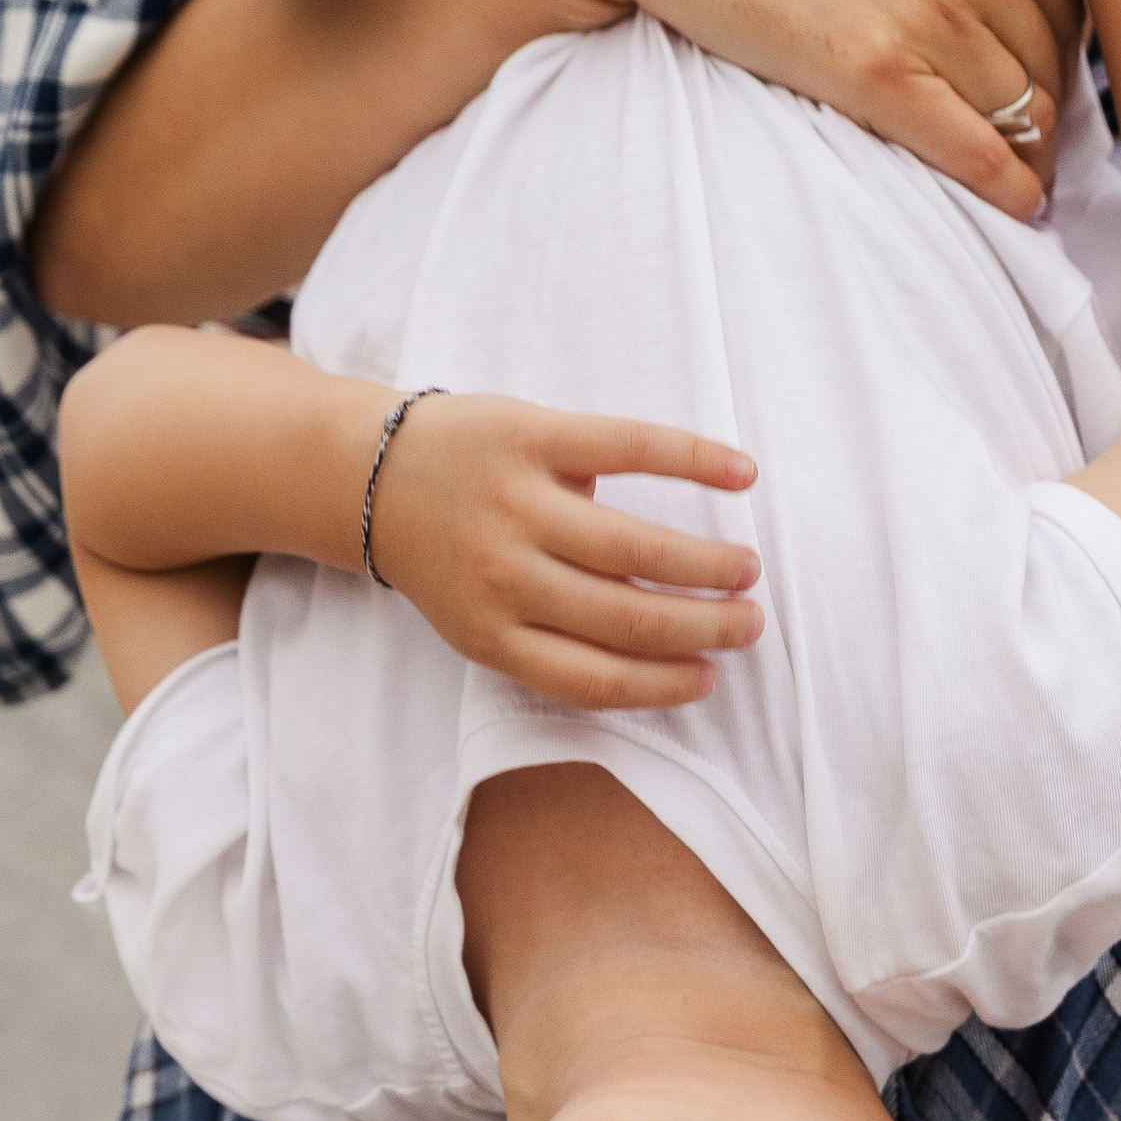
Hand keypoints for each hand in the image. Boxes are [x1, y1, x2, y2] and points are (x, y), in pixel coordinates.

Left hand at [368, 395, 762, 709]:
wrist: (372, 475)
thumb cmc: (448, 557)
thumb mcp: (479, 619)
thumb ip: (550, 638)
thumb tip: (663, 646)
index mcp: (492, 634)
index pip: (594, 676)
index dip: (662, 684)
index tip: (708, 677)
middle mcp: (503, 575)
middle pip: (627, 616)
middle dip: (704, 626)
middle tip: (749, 624)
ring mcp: (518, 503)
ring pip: (635, 547)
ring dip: (707, 564)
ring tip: (747, 569)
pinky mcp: (531, 435)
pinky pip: (628, 446)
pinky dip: (692, 459)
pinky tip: (741, 474)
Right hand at [537, 0, 1078, 215]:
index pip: (1073, 2)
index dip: (1059, 52)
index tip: (1041, 82)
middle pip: (1049, 64)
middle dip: (1045, 109)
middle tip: (1035, 145)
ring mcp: (933, 13)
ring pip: (1021, 114)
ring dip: (1029, 155)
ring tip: (1026, 180)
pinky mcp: (877, 73)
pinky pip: (977, 153)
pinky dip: (1009, 188)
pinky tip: (1019, 205)